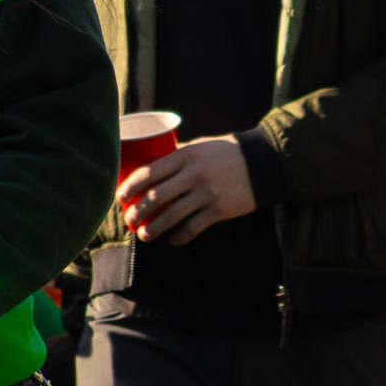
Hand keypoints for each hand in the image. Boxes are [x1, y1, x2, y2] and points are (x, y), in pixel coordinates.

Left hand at [119, 136, 254, 245]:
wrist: (264, 163)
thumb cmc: (228, 153)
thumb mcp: (201, 146)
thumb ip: (180, 155)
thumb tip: (153, 162)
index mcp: (186, 155)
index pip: (150, 172)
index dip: (131, 186)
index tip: (120, 197)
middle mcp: (195, 173)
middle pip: (156, 196)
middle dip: (138, 211)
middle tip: (129, 219)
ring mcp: (208, 192)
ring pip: (172, 215)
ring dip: (154, 228)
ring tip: (144, 235)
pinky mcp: (220, 209)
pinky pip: (194, 227)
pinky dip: (180, 236)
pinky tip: (173, 240)